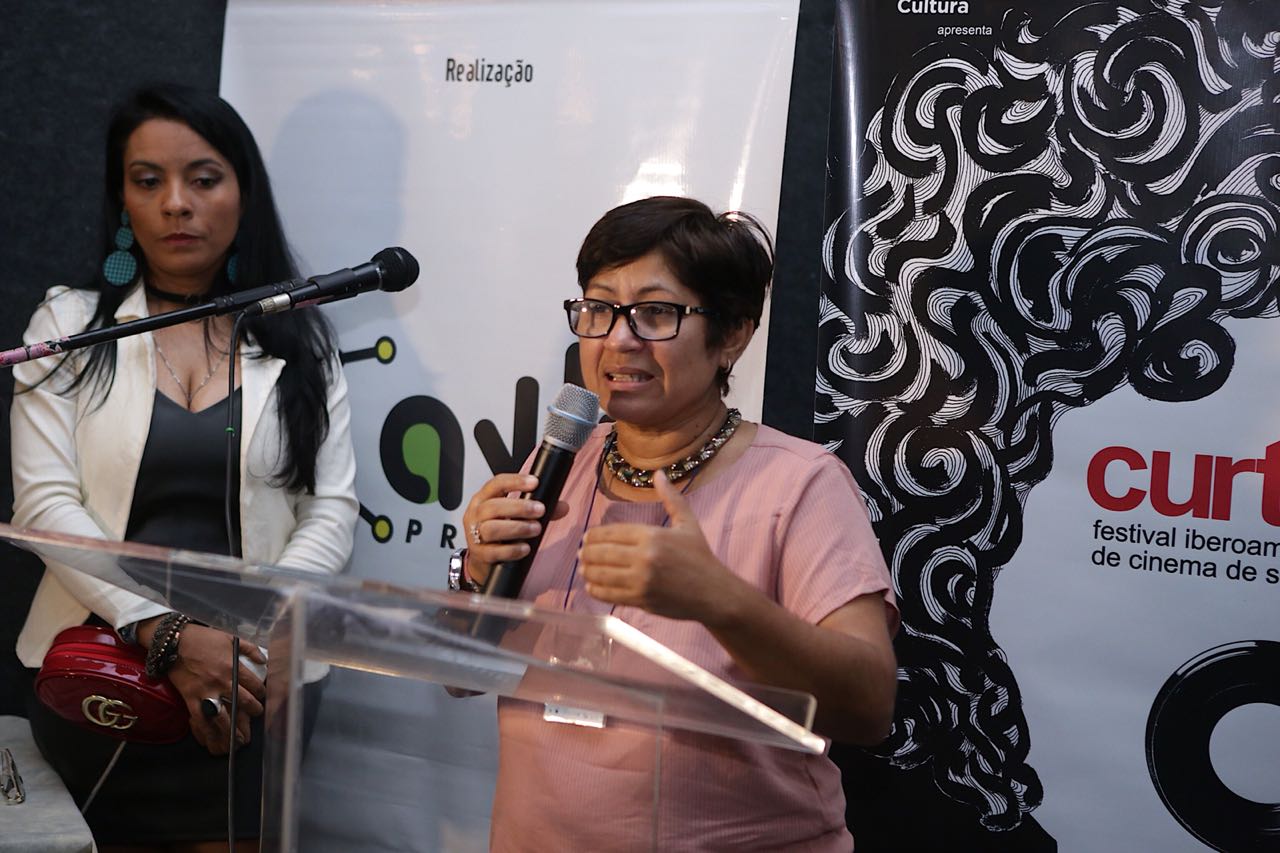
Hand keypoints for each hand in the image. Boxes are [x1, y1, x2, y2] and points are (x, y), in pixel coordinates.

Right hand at [166, 624, 266, 754]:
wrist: (174, 643)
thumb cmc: (203, 639)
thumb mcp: (230, 638)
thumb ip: (249, 648)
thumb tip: (263, 659)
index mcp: (232, 667)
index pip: (253, 685)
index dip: (261, 692)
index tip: (262, 696)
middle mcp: (221, 683)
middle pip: (243, 702)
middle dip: (254, 711)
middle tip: (256, 714)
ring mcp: (205, 693)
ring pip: (223, 717)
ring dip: (233, 729)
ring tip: (241, 737)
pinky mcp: (190, 700)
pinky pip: (199, 721)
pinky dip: (206, 733)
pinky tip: (212, 741)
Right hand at [461, 473, 567, 586]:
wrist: (482, 557)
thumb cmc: (499, 530)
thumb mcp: (514, 515)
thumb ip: (537, 509)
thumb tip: (562, 507)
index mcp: (484, 498)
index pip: (496, 484)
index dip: (515, 481)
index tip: (534, 482)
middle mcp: (476, 514)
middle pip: (493, 506)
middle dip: (519, 507)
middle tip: (540, 510)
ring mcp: (474, 535)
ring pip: (492, 528)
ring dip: (517, 528)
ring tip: (536, 529)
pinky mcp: (479, 554)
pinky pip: (494, 552)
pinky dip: (512, 550)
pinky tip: (525, 548)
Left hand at [579, 471, 737, 622]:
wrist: (714, 593)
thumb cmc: (700, 556)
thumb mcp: (688, 523)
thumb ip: (671, 498)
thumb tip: (660, 473)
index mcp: (652, 535)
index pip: (611, 533)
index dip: (594, 536)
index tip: (587, 538)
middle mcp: (644, 557)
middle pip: (602, 553)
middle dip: (587, 552)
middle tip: (582, 553)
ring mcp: (641, 580)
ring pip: (601, 573)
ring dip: (587, 570)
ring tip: (584, 568)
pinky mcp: (640, 599)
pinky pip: (608, 594)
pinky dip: (595, 589)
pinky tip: (592, 585)